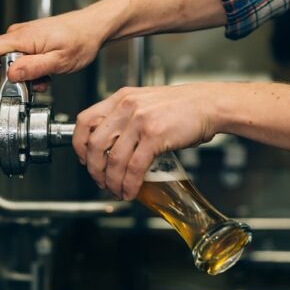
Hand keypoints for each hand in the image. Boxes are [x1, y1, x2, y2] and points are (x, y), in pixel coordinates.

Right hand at [0, 8, 107, 90]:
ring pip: (9, 62)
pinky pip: (19, 59)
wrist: (93, 27)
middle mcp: (18, 34)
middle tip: (30, 85)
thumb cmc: (81, 39)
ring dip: (23, 76)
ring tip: (43, 79)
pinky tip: (44, 73)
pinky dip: (29, 70)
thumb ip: (33, 68)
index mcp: (22, 37)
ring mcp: (22, 37)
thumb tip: (11, 74)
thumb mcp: (59, 61)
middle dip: (11, 78)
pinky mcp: (28, 41)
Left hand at [73, 84, 218, 200]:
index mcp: (120, 99)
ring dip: (112, 181)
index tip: (83, 159)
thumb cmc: (181, 107)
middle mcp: (126, 107)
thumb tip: (111, 145)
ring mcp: (140, 121)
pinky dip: (130, 183)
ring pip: (114, 159)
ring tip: (116, 191)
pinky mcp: (155, 136)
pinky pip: (135, 167)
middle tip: (100, 181)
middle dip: (94, 169)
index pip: (85, 120)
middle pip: (95, 144)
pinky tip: (130, 190)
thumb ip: (125, 117)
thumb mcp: (144, 103)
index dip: (79, 144)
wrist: (210, 104)